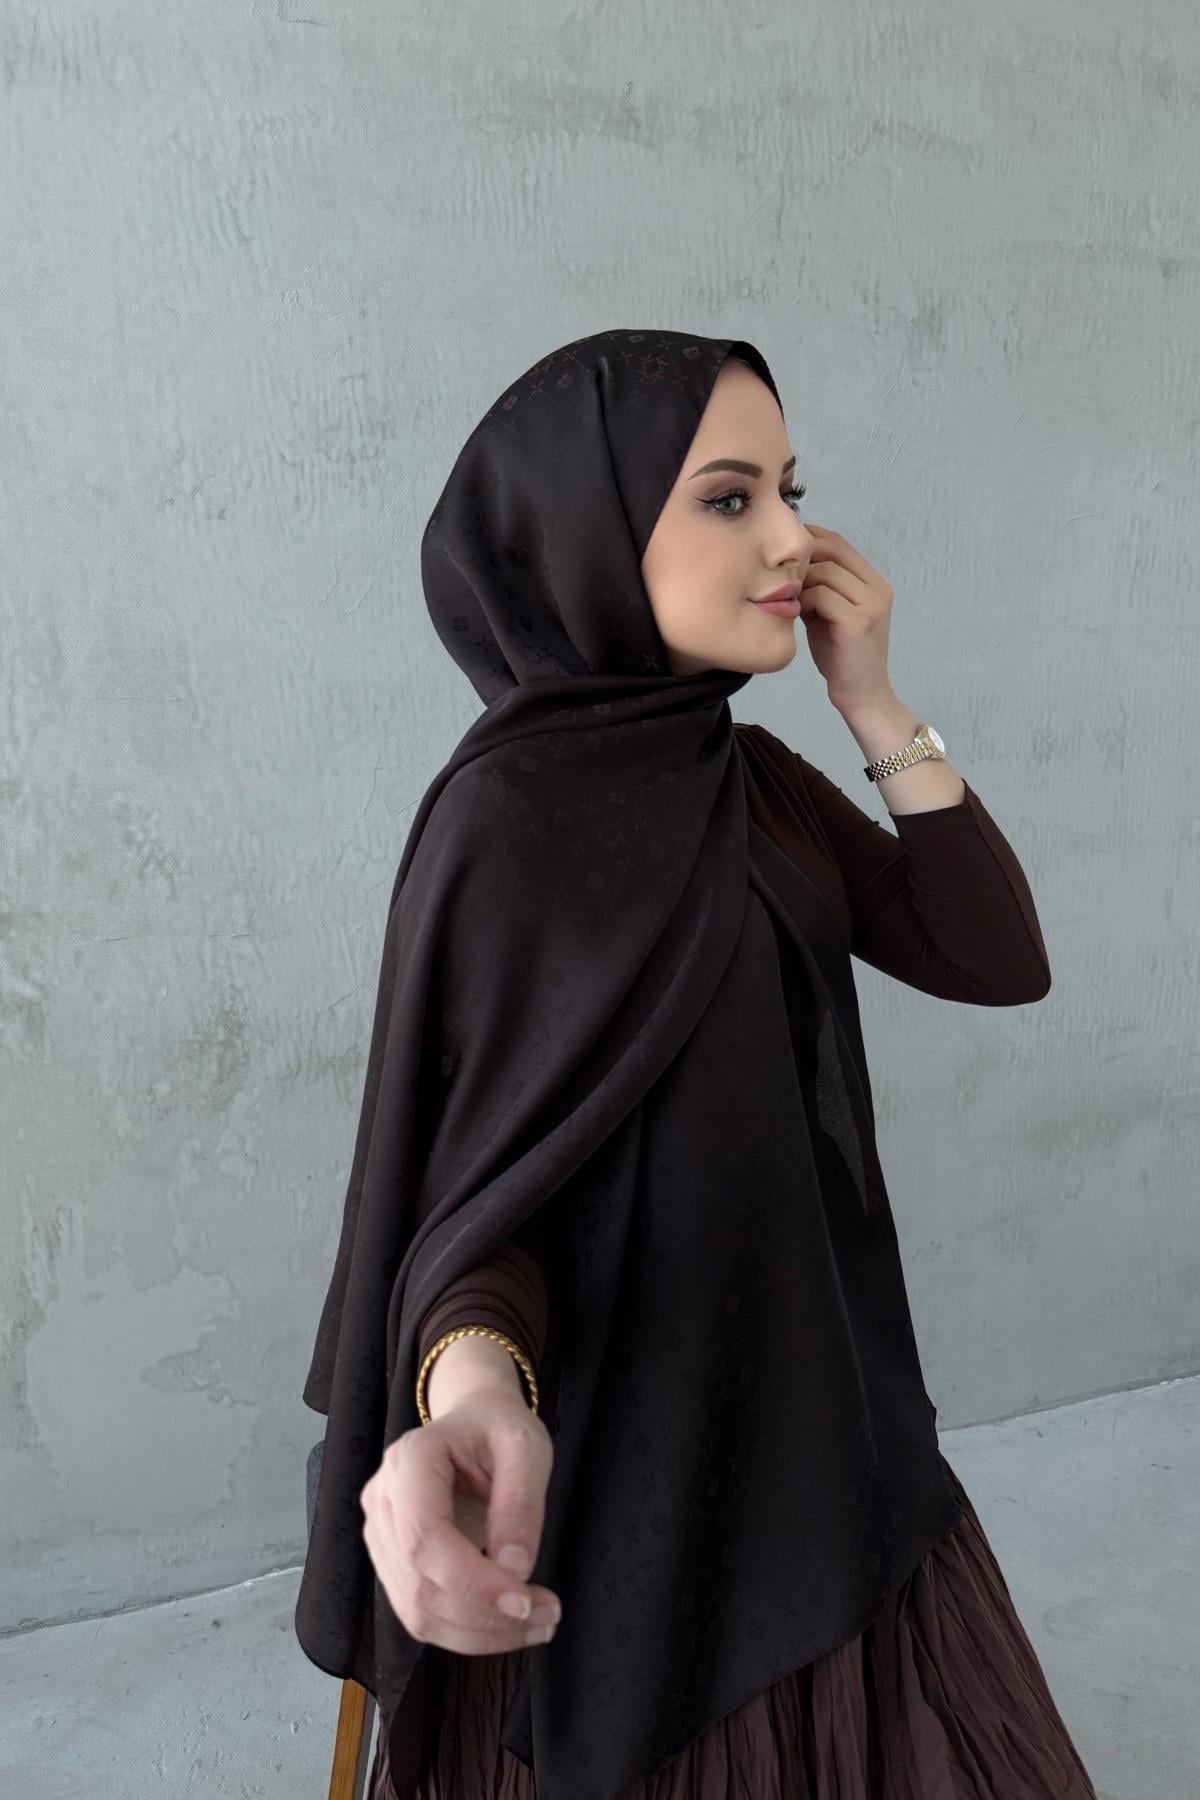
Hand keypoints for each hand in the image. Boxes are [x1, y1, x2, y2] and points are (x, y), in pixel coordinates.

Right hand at [360, 1385, 561, 1655]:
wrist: (473, 1424)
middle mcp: (383, 1500)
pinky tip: (508, 1623)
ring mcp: (380, 1534)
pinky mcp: (392, 1562)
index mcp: (411, 1460)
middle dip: (486, 1616)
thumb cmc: (498, 1429)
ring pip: (418, 1612)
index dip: (472, 1582)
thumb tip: (514, 1570)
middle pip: (420, 1584)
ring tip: (538, 1623)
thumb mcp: (525, 1446)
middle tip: (548, 1617)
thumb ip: (521, 1502)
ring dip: (480, 1634)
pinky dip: (468, 1632)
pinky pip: (422, 1614)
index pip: (425, 1538)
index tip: (525, 1601)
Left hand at [798, 524, 895, 713]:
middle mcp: (878, 589)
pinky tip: (794, 612)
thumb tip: (788, 566)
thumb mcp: (829, 614)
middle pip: (833, 551)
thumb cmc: (841, 657)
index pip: (840, 543)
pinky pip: (822, 596)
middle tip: (778, 571)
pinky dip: (803, 600)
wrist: (862, 695)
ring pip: (826, 572)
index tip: (783, 549)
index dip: (810, 538)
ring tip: (786, 596)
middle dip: (802, 557)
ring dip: (800, 580)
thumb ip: (817, 589)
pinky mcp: (858, 622)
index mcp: (875, 583)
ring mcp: (871, 605)